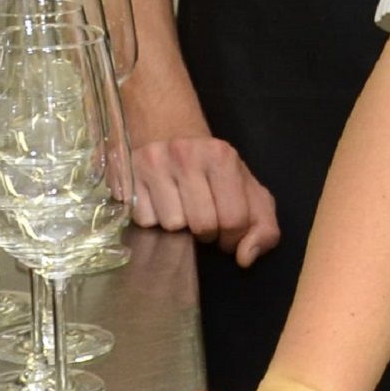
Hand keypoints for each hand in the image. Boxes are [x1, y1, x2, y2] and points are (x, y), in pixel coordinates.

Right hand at [132, 134, 282, 265]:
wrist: (171, 133)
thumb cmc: (214, 170)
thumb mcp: (249, 191)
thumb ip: (263, 226)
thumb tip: (246, 258)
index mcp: (222, 156)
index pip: (233, 219)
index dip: (232, 237)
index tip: (227, 232)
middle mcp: (186, 155)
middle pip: (202, 225)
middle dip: (206, 232)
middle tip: (204, 218)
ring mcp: (153, 163)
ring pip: (171, 225)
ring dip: (179, 225)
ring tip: (181, 206)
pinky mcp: (126, 174)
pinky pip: (143, 220)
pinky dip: (153, 219)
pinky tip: (159, 201)